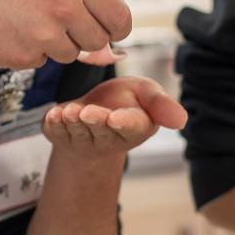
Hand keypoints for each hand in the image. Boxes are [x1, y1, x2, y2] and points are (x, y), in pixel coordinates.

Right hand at [0, 0, 131, 69]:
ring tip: (26, 19)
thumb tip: (112, 35)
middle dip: (84, 36)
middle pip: (98, 41)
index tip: (105, 28)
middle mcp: (65, 6)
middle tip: (58, 21)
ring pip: (70, 54)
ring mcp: (45, 34)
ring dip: (55, 44)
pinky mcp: (26, 56)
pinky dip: (30, 51)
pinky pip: (42, 62)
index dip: (114, 27)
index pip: (120, 18)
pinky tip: (9, 30)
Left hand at [43, 76, 186, 158]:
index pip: (131, 127)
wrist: (95, 107)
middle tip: (87, 113)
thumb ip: (160, 104)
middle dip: (94, 122)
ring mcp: (84, 141)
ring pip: (78, 134)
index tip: (115, 118)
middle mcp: (109, 139)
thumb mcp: (146, 93)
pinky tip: (52, 115)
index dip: (123, 123)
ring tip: (69, 111)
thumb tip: (181, 120)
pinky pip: (56, 134)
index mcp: (135, 128)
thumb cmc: (125, 100)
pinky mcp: (62, 137)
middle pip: (101, 131)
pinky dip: (53, 125)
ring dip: (72, 123)